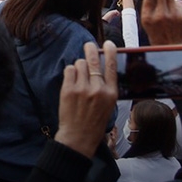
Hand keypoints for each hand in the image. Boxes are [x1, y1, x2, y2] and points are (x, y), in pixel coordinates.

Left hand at [54, 41, 118, 157]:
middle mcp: (98, 89)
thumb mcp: (108, 104)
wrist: (78, 137)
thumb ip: (106, 86)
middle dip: (91, 49)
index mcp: (111, 93)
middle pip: (94, 60)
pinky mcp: (69, 90)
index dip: (111, 52)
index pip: (112, 66)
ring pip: (80, 64)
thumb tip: (102, 65)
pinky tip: (72, 82)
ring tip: (79, 79)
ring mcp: (82, 89)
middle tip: (88, 45)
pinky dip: (70, 73)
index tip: (109, 44)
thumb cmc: (94, 121)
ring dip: (79, 67)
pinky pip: (69, 70)